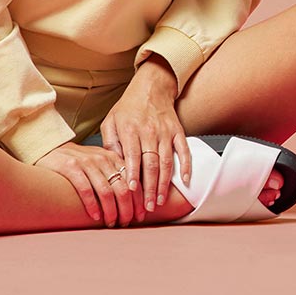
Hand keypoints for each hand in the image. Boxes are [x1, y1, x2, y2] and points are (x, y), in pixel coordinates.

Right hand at [34, 141, 137, 226]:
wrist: (49, 149)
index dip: (138, 200)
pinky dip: (92, 205)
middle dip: (127, 209)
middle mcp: (103, 159)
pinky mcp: (71, 167)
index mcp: (114, 158)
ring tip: (111, 224)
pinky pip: (86, 190)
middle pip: (123, 188)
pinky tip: (95, 217)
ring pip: (106, 191)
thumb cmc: (78, 162)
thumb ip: (114, 174)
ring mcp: (87, 162)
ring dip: (111, 211)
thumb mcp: (99, 163)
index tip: (141, 216)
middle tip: (126, 223)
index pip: (133, 181)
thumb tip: (132, 199)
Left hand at [101, 58, 188, 212]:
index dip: (132, 174)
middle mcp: (150, 131)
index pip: (132, 156)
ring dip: (164, 183)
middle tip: (147, 207)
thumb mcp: (111, 121)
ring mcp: (166, 132)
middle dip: (150, 187)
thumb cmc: (128, 108)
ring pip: (166, 161)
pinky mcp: (178, 132)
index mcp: (130, 129)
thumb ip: (109, 143)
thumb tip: (112, 165)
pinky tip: (185, 181)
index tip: (131, 191)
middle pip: (151, 164)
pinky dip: (186, 166)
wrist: (152, 87)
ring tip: (160, 201)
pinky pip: (184, 151)